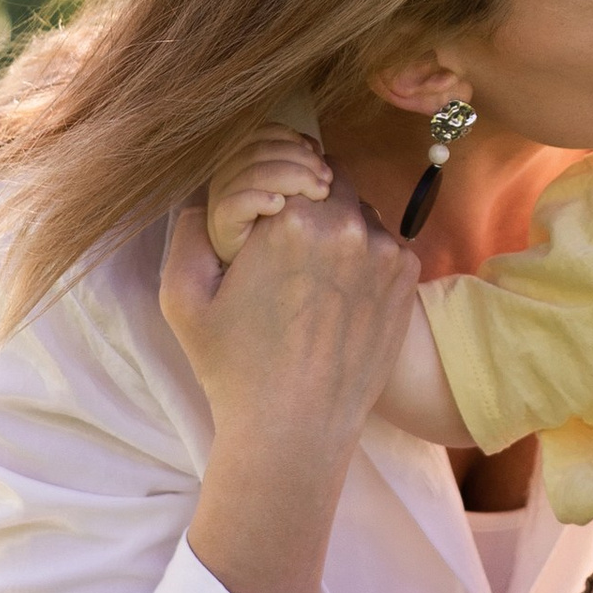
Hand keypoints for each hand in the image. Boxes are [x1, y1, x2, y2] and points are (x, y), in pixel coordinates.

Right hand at [161, 180, 421, 592]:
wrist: (294, 432)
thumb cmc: (233, 368)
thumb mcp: (184, 297)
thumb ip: (189, 230)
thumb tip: (207, 194)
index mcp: (291, 219)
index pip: (290, 161)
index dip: (276, 183)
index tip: (265, 213)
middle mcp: (347, 224)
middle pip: (329, 179)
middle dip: (308, 200)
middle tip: (286, 243)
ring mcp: (386, 250)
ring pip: (359, 210)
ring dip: (339, 226)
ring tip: (312, 276)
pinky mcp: (408, 278)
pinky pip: (384, 242)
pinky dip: (364, 256)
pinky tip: (339, 295)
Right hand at [204, 123, 332, 265]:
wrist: (256, 273)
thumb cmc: (279, 229)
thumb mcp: (292, 190)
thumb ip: (300, 166)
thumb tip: (317, 149)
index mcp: (242, 157)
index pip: (266, 133)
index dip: (294, 140)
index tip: (321, 158)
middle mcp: (227, 173)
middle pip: (263, 150)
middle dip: (301, 161)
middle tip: (326, 182)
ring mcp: (221, 197)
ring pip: (254, 173)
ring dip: (291, 178)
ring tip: (318, 194)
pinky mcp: (220, 224)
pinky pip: (236, 204)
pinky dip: (259, 199)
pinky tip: (280, 206)